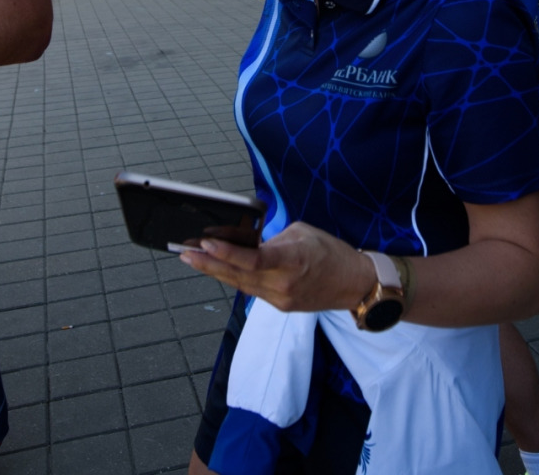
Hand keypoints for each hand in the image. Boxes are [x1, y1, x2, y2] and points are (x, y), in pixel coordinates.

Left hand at [179, 222, 376, 312]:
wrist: (354, 284)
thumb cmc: (331, 253)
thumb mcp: (302, 232)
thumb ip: (272, 239)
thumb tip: (248, 243)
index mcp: (292, 261)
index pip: (252, 260)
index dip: (225, 253)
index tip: (205, 242)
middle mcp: (283, 284)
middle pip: (238, 276)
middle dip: (208, 264)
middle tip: (184, 253)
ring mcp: (280, 299)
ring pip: (240, 285)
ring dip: (216, 272)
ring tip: (194, 259)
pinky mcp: (280, 305)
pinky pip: (251, 290)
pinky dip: (234, 278)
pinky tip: (219, 269)